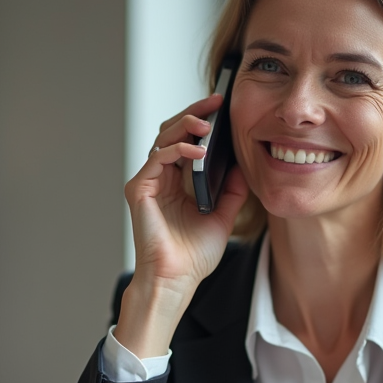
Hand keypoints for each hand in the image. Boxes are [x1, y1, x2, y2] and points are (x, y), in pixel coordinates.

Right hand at [116, 93, 249, 357]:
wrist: (177, 280)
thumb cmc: (194, 256)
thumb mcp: (223, 217)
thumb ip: (232, 191)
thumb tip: (243, 164)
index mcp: (177, 182)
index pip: (187, 140)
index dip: (202, 120)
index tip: (223, 106)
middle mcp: (160, 178)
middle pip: (172, 131)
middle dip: (194, 112)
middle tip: (216, 102)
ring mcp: (148, 182)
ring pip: (162, 138)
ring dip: (185, 126)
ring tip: (207, 123)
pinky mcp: (139, 190)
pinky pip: (157, 158)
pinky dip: (177, 150)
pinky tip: (197, 151)